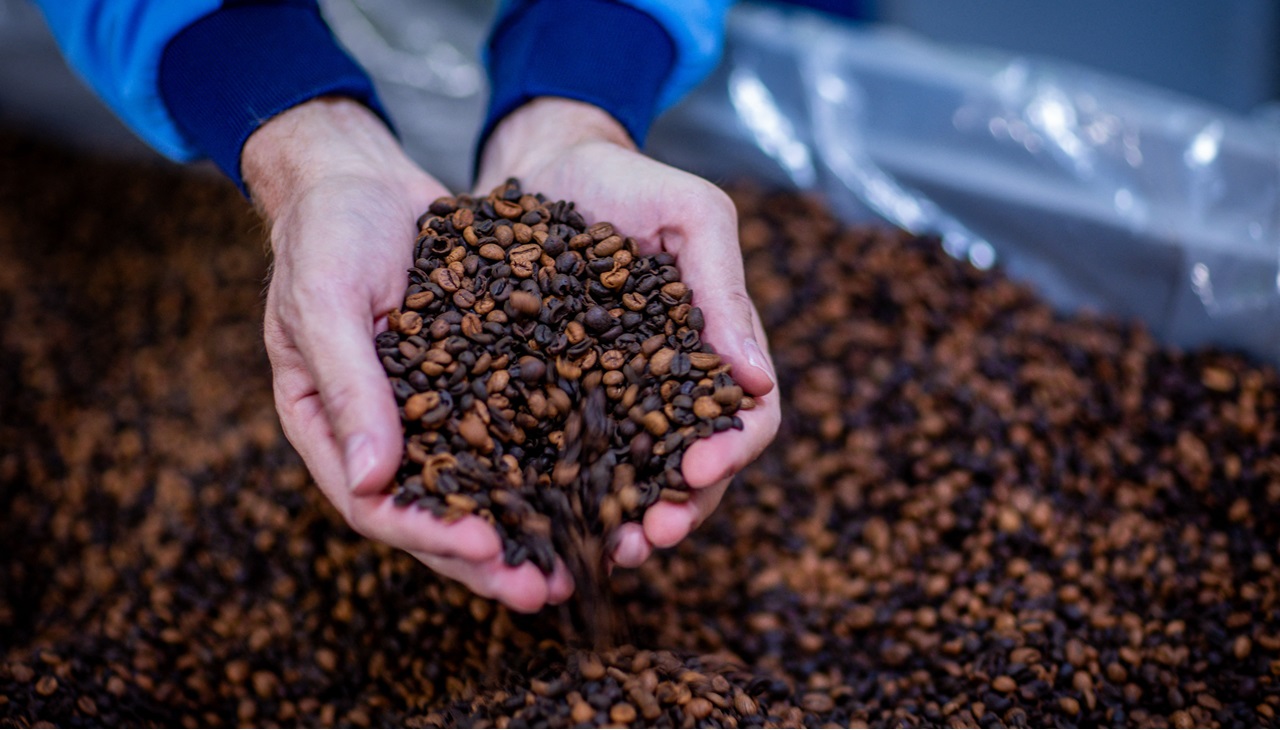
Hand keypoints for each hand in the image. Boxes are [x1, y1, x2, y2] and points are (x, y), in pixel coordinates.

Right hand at [245, 97, 572, 610]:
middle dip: (494, 557)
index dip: (432, 533)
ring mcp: (430, 413)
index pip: (377, 505)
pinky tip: (600, 482)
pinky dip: (549, 463)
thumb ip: (348, 386)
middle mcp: (382, 435)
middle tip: (550, 588)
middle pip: (439, 514)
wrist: (360, 180)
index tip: (489, 547)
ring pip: (483, 486)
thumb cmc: (326, 234)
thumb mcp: (325, 300)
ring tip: (587, 559)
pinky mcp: (474, 385)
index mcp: (329, 430)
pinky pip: (513, 434)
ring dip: (530, 525)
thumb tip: (375, 482)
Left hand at [476, 98, 781, 567]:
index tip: (701, 468)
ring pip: (635, 479)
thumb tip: (758, 380)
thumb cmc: (628, 181)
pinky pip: (570, 460)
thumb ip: (725, 287)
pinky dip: (569, 497)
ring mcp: (614, 399)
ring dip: (629, 521)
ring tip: (610, 551)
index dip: (732, 450)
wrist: (546, 164)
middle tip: (651, 537)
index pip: (746, 417)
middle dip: (681, 510)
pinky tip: (551, 524)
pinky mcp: (556, 400)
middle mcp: (669, 387)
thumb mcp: (691, 215)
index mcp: (715, 350)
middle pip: (694, 469)